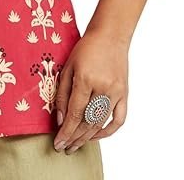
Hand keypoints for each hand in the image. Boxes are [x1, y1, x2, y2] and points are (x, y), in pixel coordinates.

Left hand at [52, 29, 128, 154]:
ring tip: (76, 145)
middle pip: (87, 122)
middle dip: (74, 138)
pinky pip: (119, 119)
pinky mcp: (124, 94)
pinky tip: (96, 136)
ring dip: (88, 138)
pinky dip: (108, 131)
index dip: (66, 131)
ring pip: (101, 123)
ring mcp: (116, 92)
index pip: (75, 113)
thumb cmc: (86, 48)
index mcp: (85, 79)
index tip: (58, 143)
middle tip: (65, 148)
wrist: (110, 36)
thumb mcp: (68, 67)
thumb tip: (61, 120)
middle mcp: (102, 87)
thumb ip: (63, 94)